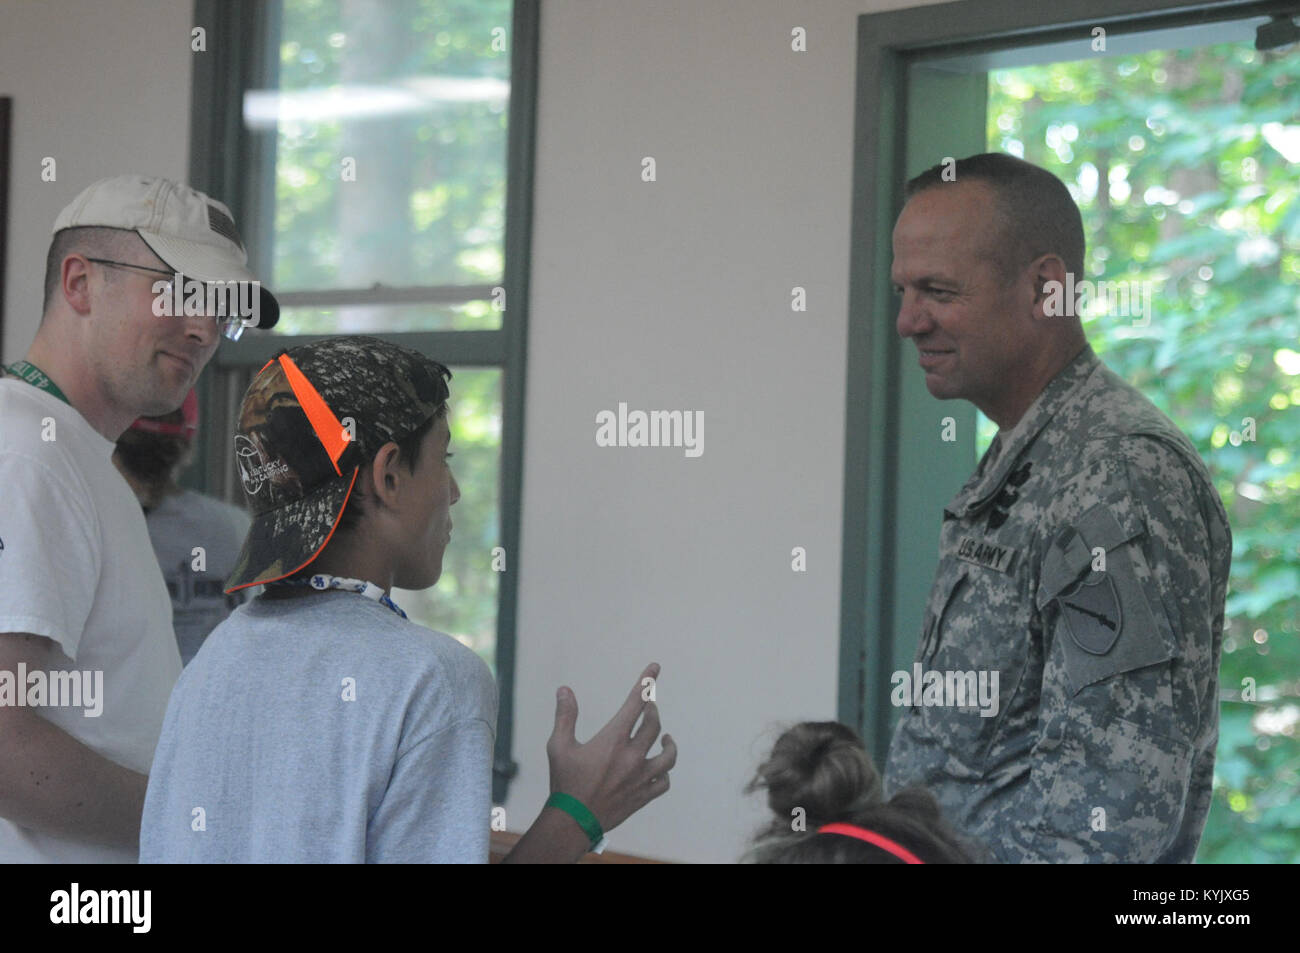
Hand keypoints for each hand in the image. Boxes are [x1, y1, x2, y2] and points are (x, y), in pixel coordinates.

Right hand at [546, 662, 676, 834]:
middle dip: (652, 710)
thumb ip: (565, 716)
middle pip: (654, 724)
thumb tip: (565, 690)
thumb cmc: (564, 782)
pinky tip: (659, 769)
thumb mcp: (559, 746)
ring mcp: (640, 777)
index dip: (646, 682)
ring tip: (665, 737)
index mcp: (614, 740)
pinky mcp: (643, 796)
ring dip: (668, 743)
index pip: (636, 703)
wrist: (572, 822)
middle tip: (648, 707)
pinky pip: (663, 782)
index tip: (655, 667)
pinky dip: (663, 773)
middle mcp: (632, 756)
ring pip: (668, 755)